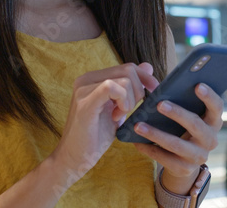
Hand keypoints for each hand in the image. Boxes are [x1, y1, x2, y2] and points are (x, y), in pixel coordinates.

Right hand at [52, 62, 159, 179]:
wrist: (74, 159)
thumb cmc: (96, 137)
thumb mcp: (119, 108)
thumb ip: (130, 88)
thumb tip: (148, 66)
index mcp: (93, 79)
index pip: (127, 67)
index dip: (145, 79)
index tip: (152, 95)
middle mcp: (86, 79)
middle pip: (128, 70)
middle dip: (139, 91)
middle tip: (130, 111)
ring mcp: (84, 89)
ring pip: (124, 79)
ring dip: (131, 100)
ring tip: (119, 116)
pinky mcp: (85, 102)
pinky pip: (112, 88)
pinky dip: (123, 101)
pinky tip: (117, 116)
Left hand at [131, 83, 222, 181]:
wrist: (185, 162)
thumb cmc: (184, 129)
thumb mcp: (189, 117)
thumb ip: (182, 102)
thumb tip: (159, 88)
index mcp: (213, 122)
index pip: (217, 107)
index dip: (209, 96)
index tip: (197, 85)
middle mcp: (210, 140)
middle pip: (195, 124)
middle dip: (177, 113)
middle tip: (159, 104)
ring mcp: (198, 156)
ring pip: (176, 144)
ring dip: (155, 133)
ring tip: (138, 125)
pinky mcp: (184, 168)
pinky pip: (163, 158)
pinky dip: (148, 148)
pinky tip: (137, 141)